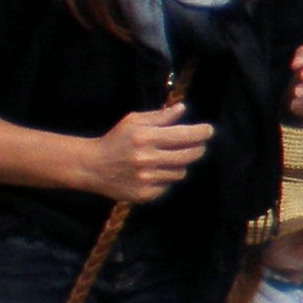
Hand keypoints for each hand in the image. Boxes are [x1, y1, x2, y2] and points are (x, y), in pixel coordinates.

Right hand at [82, 103, 213, 202]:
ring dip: (179, 164)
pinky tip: (154, 172)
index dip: (201, 133)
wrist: (93, 167)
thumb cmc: (116, 140)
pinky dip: (166, 178)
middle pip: (189, 155)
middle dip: (198, 148)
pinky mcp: (146, 194)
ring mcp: (147, 179)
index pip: (184, 136)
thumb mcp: (133, 122)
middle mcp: (147, 159)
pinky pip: (169, 185)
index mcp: (145, 138)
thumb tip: (182, 108)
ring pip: (181, 172)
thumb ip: (160, 116)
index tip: (209, 130)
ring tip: (167, 158)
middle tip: (198, 144)